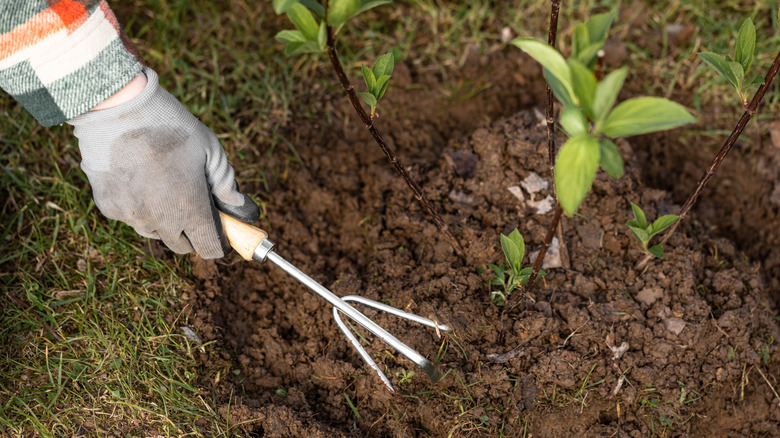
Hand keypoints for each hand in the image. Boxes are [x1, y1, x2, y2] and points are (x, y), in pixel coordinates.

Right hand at [68, 67, 258, 258]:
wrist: (119, 107)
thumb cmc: (172, 126)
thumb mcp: (210, 151)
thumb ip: (226, 184)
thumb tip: (239, 208)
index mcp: (190, 208)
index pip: (210, 247)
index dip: (219, 242)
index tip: (221, 230)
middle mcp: (160, 220)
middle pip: (182, 246)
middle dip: (192, 232)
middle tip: (194, 205)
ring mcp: (132, 216)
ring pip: (155, 232)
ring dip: (165, 221)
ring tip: (165, 187)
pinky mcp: (109, 207)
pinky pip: (131, 217)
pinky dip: (139, 207)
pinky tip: (140, 179)